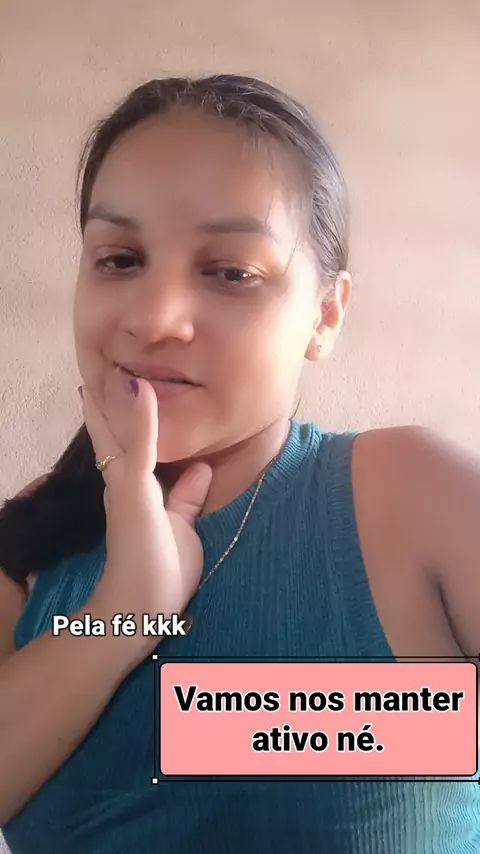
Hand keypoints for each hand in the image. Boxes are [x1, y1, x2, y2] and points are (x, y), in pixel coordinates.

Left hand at [80, 368, 211, 660]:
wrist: (145, 603)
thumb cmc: (138, 548)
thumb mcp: (140, 491)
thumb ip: (147, 444)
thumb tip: (154, 402)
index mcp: (123, 473)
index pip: (111, 428)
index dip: (106, 401)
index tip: (105, 370)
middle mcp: (138, 483)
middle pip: (134, 440)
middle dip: (131, 412)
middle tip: (137, 376)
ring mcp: (160, 502)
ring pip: (162, 460)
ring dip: (163, 436)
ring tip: (172, 407)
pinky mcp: (182, 519)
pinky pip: (188, 485)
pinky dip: (195, 468)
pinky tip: (206, 459)